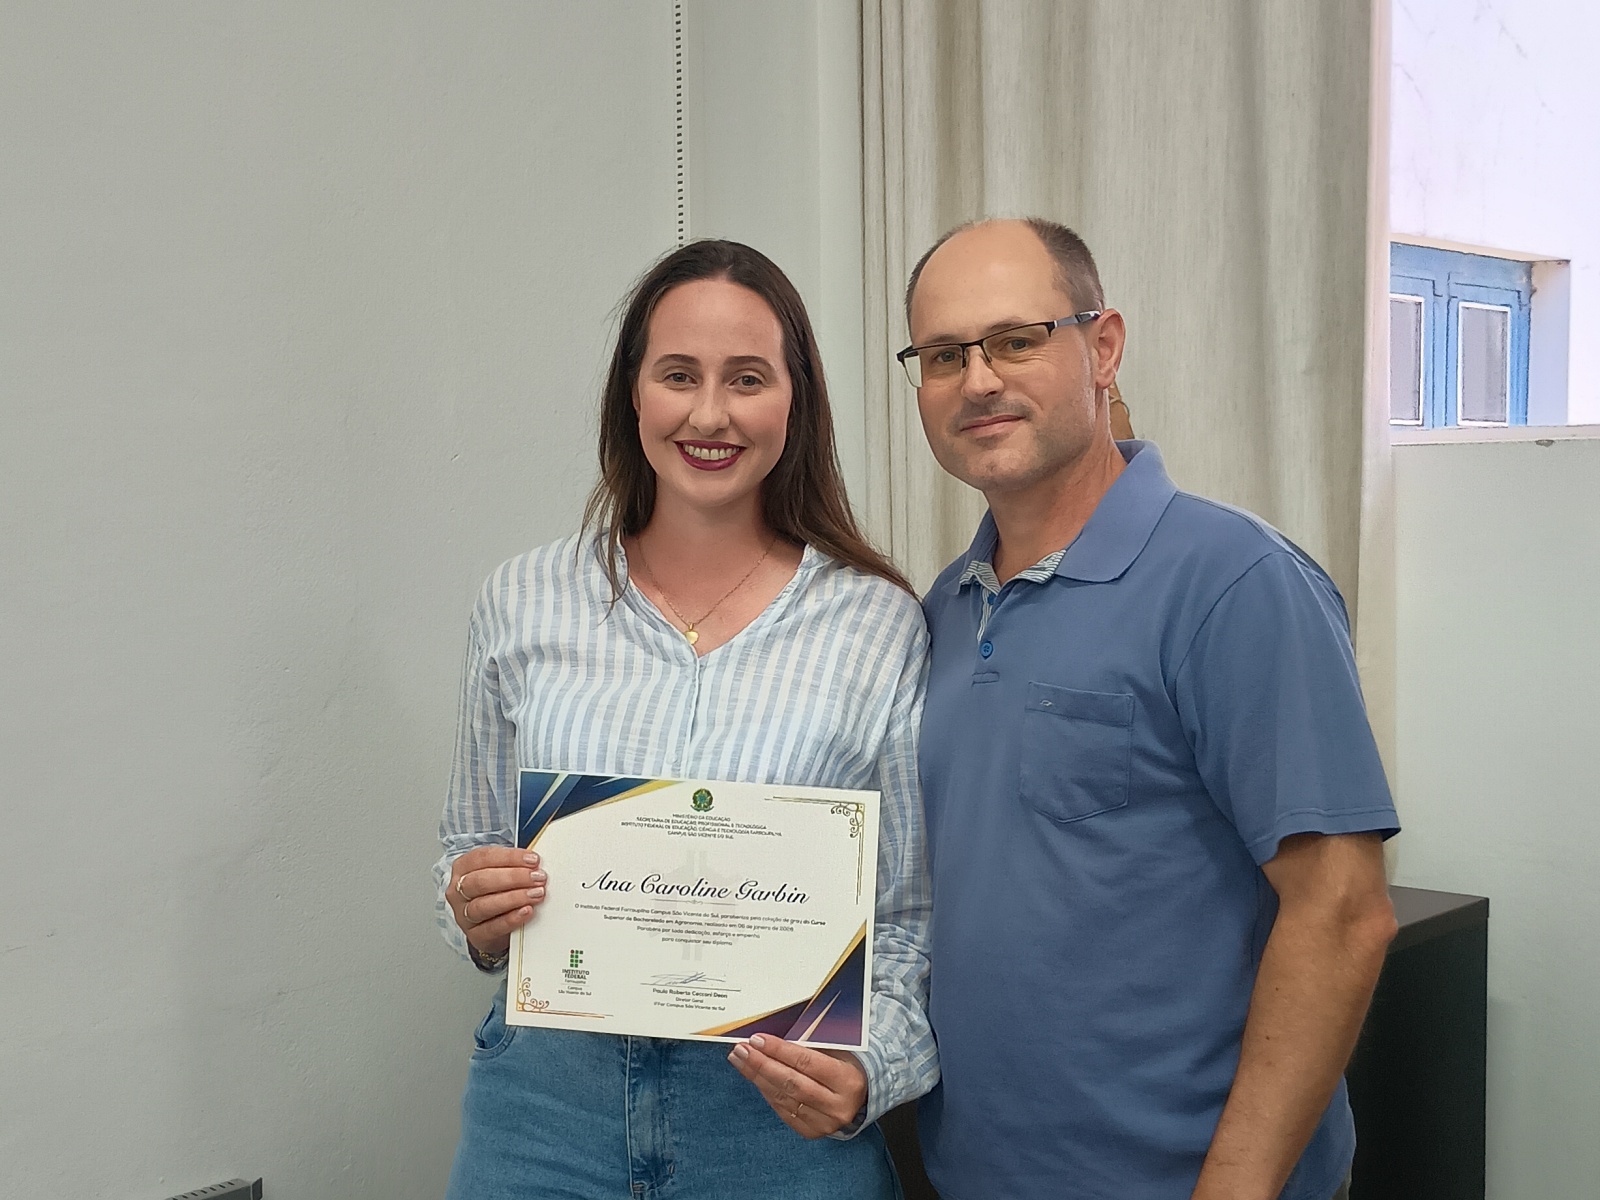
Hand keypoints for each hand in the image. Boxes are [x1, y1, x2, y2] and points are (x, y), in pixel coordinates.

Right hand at [447, 846, 546, 956]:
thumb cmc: (496, 892)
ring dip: (513, 898)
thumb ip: (514, 866)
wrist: (492, 924)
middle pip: (481, 881)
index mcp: (463, 868)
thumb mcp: (500, 873)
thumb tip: (536, 865)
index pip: (483, 858)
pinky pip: (491, 928)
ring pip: (483, 905)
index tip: (533, 860)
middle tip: (537, 878)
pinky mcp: (475, 935)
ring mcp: (463, 915)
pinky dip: (511, 919)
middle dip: (513, 877)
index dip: (510, 858)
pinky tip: (526, 911)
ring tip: (535, 894)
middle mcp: (459, 891)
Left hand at [728, 1034, 867, 1138]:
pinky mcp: (812, 1132)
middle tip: (741, 1050)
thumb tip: (771, 1037)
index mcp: (847, 1080)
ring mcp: (825, 1123)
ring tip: (741, 1061)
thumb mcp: (837, 1050)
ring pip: (784, 1098)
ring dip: (758, 1078)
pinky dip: (767, 1092)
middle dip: (761, 1064)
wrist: (862, 1094)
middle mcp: (837, 1106)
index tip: (757, 1039)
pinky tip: (756, 1078)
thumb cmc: (846, 1064)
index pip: (806, 1062)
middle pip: (791, 1083)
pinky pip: (783, 1110)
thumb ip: (809, 1045)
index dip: (779, 1050)